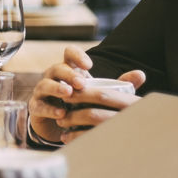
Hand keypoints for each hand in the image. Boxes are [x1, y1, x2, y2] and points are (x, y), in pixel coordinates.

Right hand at [27, 46, 144, 144]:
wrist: (60, 124)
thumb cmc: (82, 103)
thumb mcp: (99, 93)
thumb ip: (119, 84)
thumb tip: (141, 75)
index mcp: (69, 69)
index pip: (69, 53)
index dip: (77, 56)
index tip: (90, 65)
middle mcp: (54, 76)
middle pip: (57, 68)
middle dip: (69, 74)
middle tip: (82, 83)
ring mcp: (43, 90)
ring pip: (45, 84)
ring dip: (57, 88)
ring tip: (69, 94)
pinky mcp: (37, 106)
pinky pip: (40, 105)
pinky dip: (50, 109)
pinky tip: (61, 114)